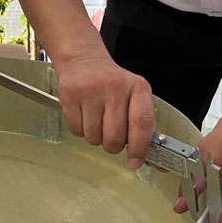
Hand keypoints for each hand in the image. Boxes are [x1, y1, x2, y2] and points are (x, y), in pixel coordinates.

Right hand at [55, 53, 154, 168]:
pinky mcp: (69, 95)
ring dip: (96, 137)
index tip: (135, 161)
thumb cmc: (112, 83)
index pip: (141, 122)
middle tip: (112, 136)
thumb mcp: (135, 95)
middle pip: (115, 136)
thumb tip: (151, 158)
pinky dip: (80, 130)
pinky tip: (84, 116)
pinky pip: (76, 130)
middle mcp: (114, 87)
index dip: (139, 147)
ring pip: (94, 137)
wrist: (84, 61)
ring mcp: (90, 90)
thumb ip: (143, 123)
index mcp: (137, 87)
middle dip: (113, 145)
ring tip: (97, 121)